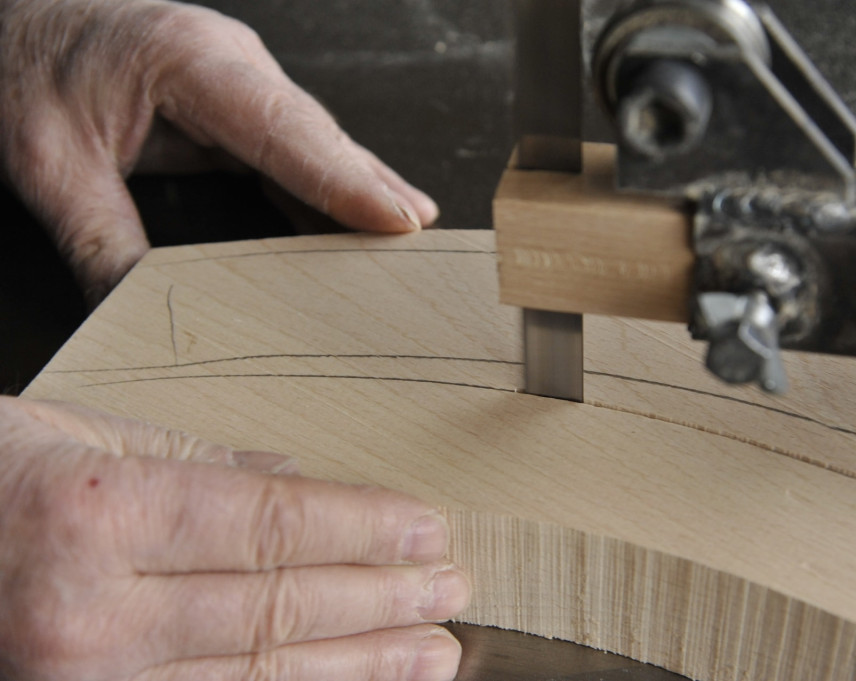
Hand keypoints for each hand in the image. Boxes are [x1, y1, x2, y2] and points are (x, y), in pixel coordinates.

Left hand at [0, 0, 439, 304]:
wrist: (15, 19)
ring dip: (363, 192)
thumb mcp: (49, 161)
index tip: (398, 218)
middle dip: (374, 191)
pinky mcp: (238, 104)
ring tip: (407, 243)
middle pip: (320, 137)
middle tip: (421, 247)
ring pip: (318, 144)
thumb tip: (136, 313)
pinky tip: (356, 225)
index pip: (286, 128)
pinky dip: (329, 190)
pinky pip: (297, 152)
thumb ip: (100, 240)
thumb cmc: (25, 61)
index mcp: (189, 61)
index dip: (347, 178)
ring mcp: (241, 80)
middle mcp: (231, 63)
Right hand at [0, 397, 468, 680]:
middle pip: (275, 607)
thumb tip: (296, 477)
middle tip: (451, 589)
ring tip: (432, 655)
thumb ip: (195, 462)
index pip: (268, 525)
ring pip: (256, 680)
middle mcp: (88, 616)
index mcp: (95, 517)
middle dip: (381, 600)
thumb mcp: (78, 438)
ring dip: (360, 668)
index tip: (427, 528)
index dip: (362, 529)